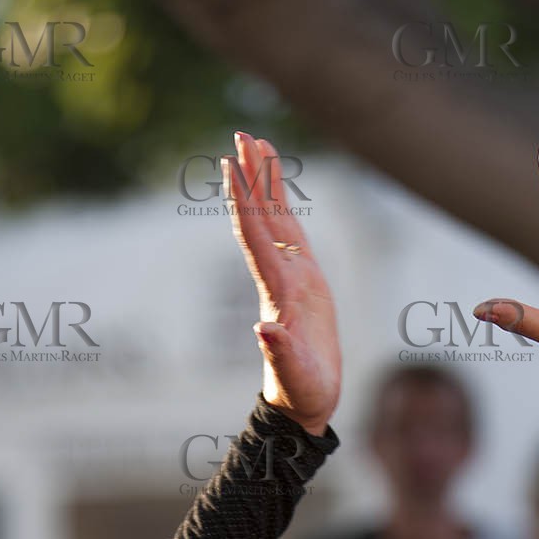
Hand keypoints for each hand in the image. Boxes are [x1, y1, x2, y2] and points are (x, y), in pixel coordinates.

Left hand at [225, 132, 340, 435]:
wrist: (304, 402)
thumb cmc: (302, 392)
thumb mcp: (295, 376)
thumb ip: (280, 353)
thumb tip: (264, 331)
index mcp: (277, 294)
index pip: (257, 238)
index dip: (246, 201)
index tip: (234, 165)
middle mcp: (279, 279)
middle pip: (262, 219)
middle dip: (252, 178)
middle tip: (241, 135)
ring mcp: (291, 278)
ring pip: (275, 220)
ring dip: (265, 183)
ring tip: (257, 143)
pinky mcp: (305, 282)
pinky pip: (291, 235)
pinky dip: (285, 206)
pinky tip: (278, 185)